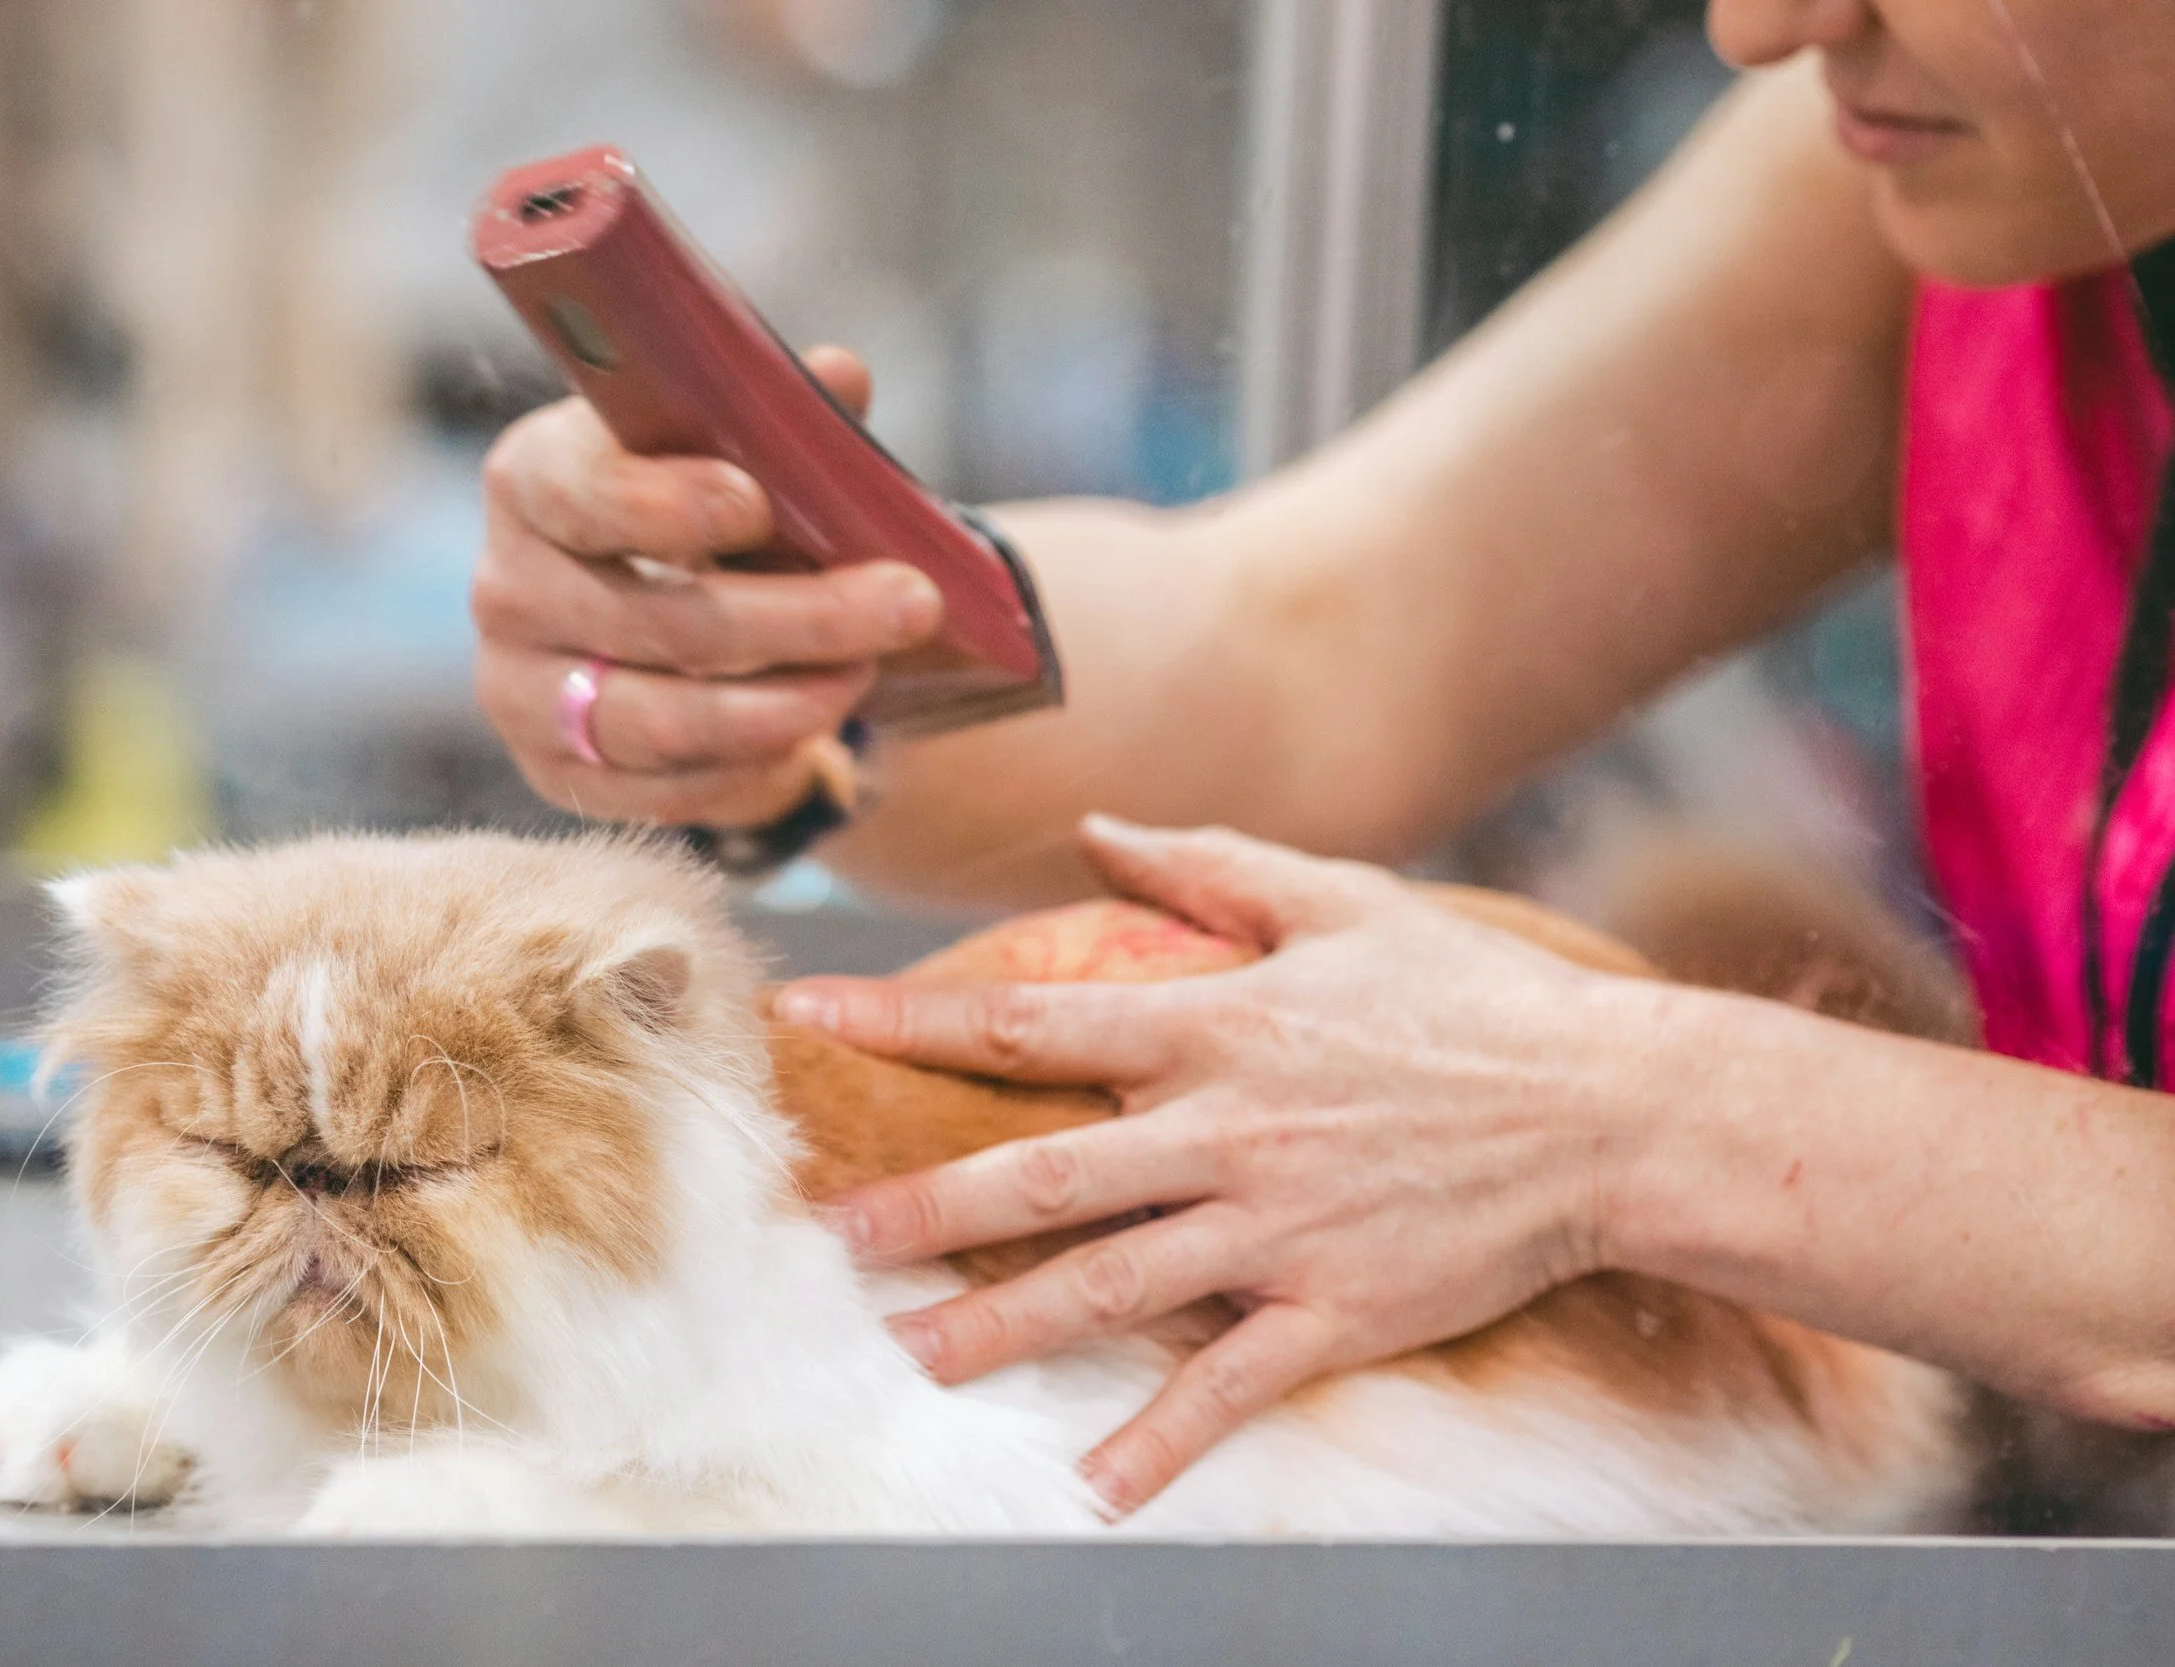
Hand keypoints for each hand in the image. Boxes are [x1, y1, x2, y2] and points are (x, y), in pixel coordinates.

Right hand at [472, 346, 944, 826]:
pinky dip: (748, 767)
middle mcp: (509, 588)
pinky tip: (811, 734)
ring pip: (659, 719)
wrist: (669, 627)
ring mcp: (521, 692)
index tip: (757, 505)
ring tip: (867, 672)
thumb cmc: (708, 518)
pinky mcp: (557, 774)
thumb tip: (842, 375)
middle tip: (908, 603)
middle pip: (652, 620)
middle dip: (796, 617)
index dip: (664, 504)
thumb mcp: (744, 458)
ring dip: (783, 704)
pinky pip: (662, 790)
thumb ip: (786, 423)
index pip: (578, 493)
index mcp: (535, 479)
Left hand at [773, 817, 1649, 1514]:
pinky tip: (1096, 1491)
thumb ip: (1209, 863)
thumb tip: (1100, 829)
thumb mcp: (1343, 900)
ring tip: (911, 1361)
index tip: (810, 1012)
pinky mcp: (1335, 1308)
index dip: (906, 1015)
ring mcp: (1276, 1227)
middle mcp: (1225, 1129)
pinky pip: (1230, 1384)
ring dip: (1001, 1329)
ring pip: (1109, 1287)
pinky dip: (1163, 1442)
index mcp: (1216, 1024)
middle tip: (831, 1237)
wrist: (1611, 1108)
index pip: (1026, 1023)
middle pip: (1041, 1175)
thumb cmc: (1475, 996)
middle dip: (924, 1208)